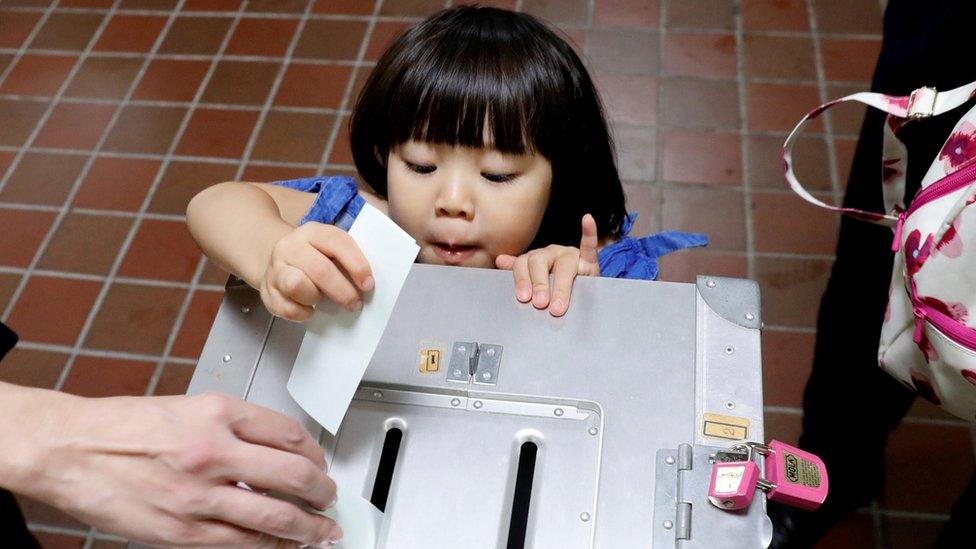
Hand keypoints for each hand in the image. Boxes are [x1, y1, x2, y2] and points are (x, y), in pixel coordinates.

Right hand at [22, 390, 340, 547]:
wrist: (70, 450)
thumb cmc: (123, 427)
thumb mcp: (190, 407)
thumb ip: (236, 426)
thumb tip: (278, 449)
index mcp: (217, 412)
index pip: (289, 433)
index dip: (316, 452)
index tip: (320, 461)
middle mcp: (213, 450)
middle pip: (294, 474)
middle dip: (323, 491)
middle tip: (330, 496)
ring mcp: (199, 494)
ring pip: (276, 516)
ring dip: (309, 526)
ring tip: (321, 529)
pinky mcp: (183, 531)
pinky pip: (243, 543)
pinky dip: (271, 546)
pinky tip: (283, 544)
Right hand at [261, 222, 373, 321]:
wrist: (276, 260)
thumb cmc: (313, 257)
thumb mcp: (329, 248)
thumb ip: (347, 259)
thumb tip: (367, 283)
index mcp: (312, 232)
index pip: (337, 242)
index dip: (356, 264)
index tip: (368, 284)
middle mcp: (290, 247)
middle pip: (319, 269)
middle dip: (342, 291)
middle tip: (355, 303)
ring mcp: (276, 268)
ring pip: (296, 285)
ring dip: (315, 297)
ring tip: (321, 300)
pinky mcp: (267, 291)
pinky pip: (287, 308)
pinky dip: (303, 313)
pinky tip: (309, 310)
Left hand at [495, 214, 600, 316]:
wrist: (580, 287)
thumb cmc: (554, 286)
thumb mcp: (535, 281)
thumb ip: (520, 272)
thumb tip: (499, 260)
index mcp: (534, 259)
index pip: (522, 264)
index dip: (522, 280)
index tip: (524, 298)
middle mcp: (550, 253)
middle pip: (540, 262)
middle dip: (539, 284)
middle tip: (540, 304)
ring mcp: (570, 255)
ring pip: (564, 266)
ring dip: (561, 287)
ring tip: (558, 306)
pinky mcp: (589, 259)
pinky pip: (589, 244)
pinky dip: (588, 232)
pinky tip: (587, 220)